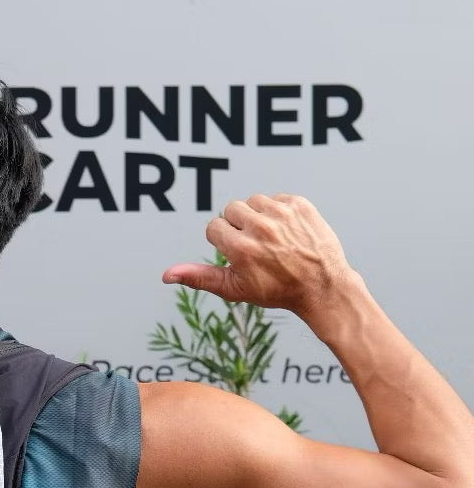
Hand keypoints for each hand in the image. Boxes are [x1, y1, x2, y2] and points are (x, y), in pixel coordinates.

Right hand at [162, 194, 354, 315]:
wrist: (321, 285)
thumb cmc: (275, 290)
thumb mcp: (234, 288)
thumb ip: (198, 277)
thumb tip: (166, 275)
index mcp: (240, 248)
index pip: (214, 227)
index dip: (224, 242)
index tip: (240, 254)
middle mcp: (260, 228)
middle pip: (231, 210)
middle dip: (239, 226)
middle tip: (256, 246)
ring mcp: (282, 213)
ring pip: (253, 201)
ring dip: (257, 216)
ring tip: (271, 238)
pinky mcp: (299, 204)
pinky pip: (276, 197)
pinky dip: (278, 211)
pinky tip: (287, 231)